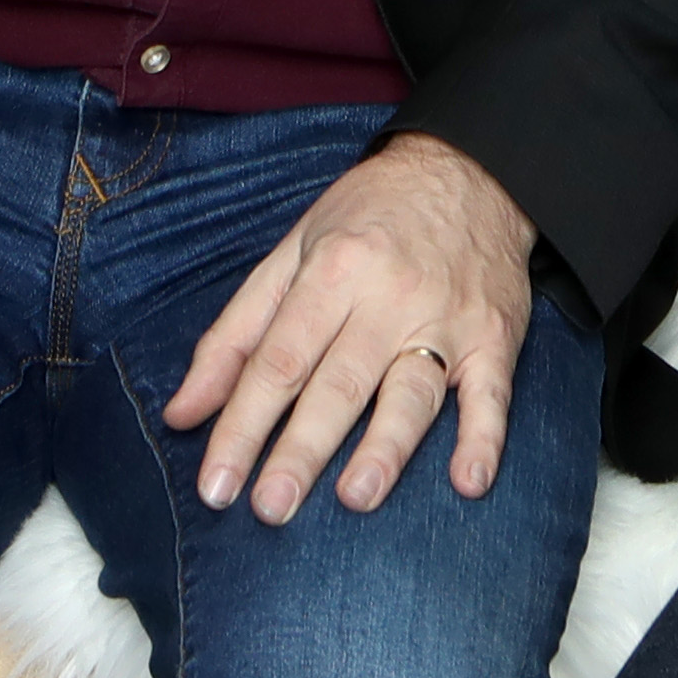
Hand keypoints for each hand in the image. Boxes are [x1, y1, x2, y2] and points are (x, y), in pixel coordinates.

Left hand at [162, 129, 533, 524]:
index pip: (279, 359)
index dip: (243, 424)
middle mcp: (388, 296)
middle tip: (271, 509)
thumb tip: (183, 412)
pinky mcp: (494, 338)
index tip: (216, 484)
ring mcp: (445, 319)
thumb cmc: (369, 216)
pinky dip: (484, 439)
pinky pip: (492, 393)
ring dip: (385, 447)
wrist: (470, 169)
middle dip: (302, 448)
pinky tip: (468, 482)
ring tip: (356, 497)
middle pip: (339, 382)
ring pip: (411, 391)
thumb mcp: (294, 250)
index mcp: (332, 269)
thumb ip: (237, 334)